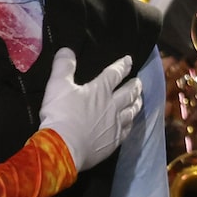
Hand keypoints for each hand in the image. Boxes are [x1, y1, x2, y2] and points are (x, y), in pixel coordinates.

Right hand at [38, 48, 142, 173]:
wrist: (65, 147)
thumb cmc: (60, 114)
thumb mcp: (57, 85)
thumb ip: (63, 66)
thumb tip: (67, 50)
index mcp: (100, 90)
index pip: (115, 73)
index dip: (122, 65)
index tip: (129, 60)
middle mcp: (112, 105)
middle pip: (129, 92)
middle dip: (135, 85)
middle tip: (138, 81)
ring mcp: (115, 124)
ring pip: (132, 111)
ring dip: (136, 103)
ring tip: (139, 99)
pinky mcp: (113, 142)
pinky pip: (127, 130)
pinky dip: (130, 124)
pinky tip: (130, 124)